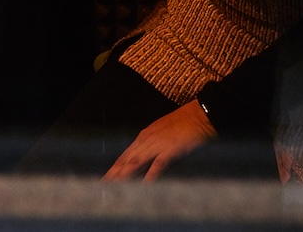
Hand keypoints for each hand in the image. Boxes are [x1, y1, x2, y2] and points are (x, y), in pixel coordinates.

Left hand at [103, 101, 217, 180]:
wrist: (201, 114)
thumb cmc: (185, 123)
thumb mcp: (163, 132)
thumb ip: (152, 144)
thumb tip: (143, 157)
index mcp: (144, 136)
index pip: (124, 156)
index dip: (114, 168)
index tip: (105, 179)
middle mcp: (146, 140)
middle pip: (125, 160)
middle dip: (113, 174)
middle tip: (101, 187)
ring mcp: (157, 144)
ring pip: (135, 162)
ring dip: (123, 176)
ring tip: (114, 188)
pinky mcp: (171, 149)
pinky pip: (158, 164)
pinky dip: (150, 175)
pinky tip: (144, 186)